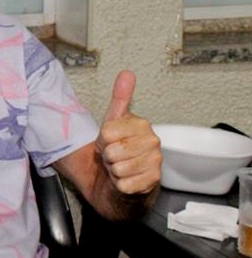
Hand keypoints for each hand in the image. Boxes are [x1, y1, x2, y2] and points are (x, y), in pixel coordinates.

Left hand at [95, 70, 161, 194]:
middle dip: (107, 156)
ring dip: (113, 170)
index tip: (108, 141)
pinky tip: (125, 179)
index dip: (102, 139)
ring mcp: (155, 163)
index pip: (107, 132)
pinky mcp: (151, 182)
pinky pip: (123, 184)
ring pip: (117, 168)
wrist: (121, 176)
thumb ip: (119, 98)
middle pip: (112, 151)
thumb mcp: (113, 120)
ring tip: (119, 166)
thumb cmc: (117, 148)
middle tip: (113, 155)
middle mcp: (153, 142)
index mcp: (143, 125)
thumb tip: (127, 73)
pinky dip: (119, 184)